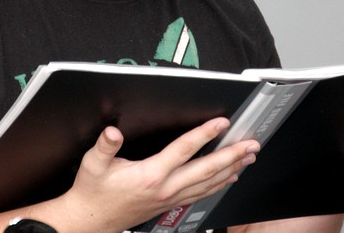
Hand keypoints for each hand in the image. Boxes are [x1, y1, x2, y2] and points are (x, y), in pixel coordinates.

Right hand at [58, 117, 259, 231]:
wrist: (93, 219)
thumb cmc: (94, 192)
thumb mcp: (94, 164)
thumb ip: (105, 146)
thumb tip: (113, 132)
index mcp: (151, 174)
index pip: (183, 150)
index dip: (204, 134)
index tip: (220, 123)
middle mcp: (166, 187)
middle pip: (206, 170)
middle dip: (232, 155)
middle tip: (251, 144)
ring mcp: (171, 198)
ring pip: (208, 183)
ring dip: (232, 169)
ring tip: (248, 157)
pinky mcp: (171, 204)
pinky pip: (202, 194)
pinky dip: (219, 184)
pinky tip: (230, 178)